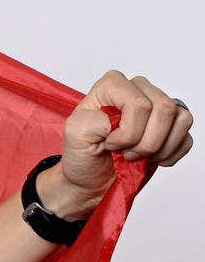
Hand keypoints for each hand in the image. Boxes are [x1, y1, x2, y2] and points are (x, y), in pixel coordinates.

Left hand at [47, 70, 194, 214]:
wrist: (92, 176)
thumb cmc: (82, 153)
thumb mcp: (74, 135)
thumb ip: (92, 121)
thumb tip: (116, 119)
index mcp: (112, 85)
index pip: (139, 104)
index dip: (129, 132)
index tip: (110, 143)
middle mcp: (138, 89)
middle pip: (165, 109)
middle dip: (146, 141)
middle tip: (126, 152)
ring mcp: (158, 106)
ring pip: (182, 119)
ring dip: (159, 147)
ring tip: (138, 154)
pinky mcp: (172, 126)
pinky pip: (187, 137)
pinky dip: (169, 155)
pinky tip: (150, 158)